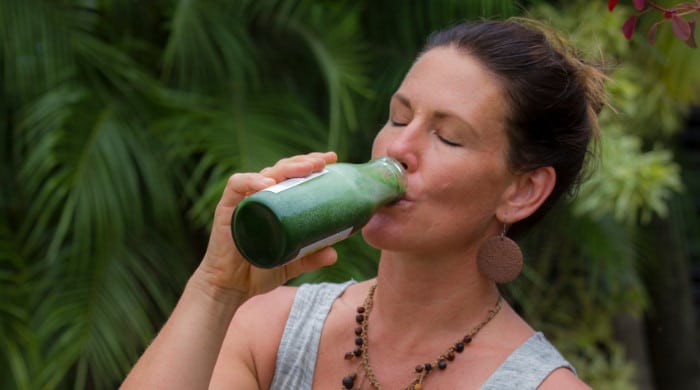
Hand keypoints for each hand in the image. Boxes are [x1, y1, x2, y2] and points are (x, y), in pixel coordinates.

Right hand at [196, 152, 338, 299]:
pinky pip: (236, 186)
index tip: (331, 159)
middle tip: (322, 162)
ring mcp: (243, 201)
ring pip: (264, 173)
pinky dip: (251, 180)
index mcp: (275, 203)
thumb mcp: (290, 263)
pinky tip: (267, 182)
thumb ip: (310, 258)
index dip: (310, 164)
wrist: (230, 288)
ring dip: (286, 168)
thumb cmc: (258, 271)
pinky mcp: (226, 208)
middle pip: (282, 169)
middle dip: (303, 162)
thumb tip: (335, 254)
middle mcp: (260, 197)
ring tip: (305, 169)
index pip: (293, 175)